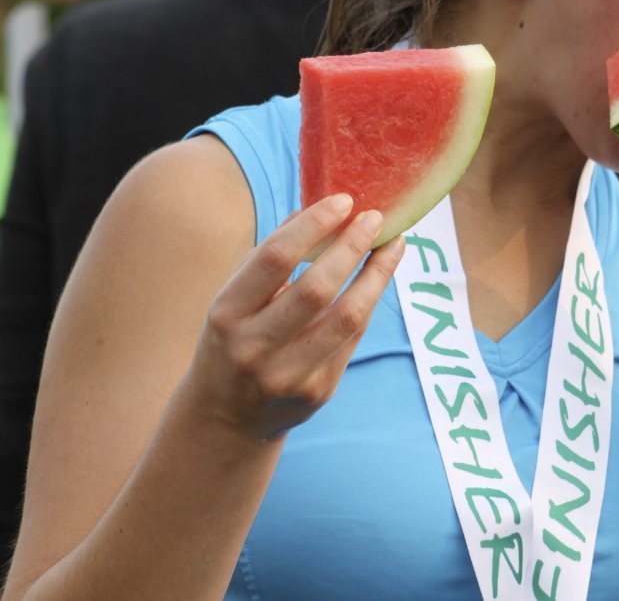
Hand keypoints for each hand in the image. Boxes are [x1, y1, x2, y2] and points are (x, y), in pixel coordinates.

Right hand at [188, 194, 404, 440]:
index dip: (314, 225)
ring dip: (377, 275)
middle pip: (316, 288)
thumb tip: (316, 208)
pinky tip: (378, 279)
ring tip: (393, 245)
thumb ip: (270, 258)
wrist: (225, 418)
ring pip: (348, 317)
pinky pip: (353, 338)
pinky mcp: (318, 391)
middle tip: (375, 218)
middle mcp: (253, 348)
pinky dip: (368, 302)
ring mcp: (287, 375)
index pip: (275, 259)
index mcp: (225, 314)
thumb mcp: (234, 300)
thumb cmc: (233, 339)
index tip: (344, 200)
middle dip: (351, 246)